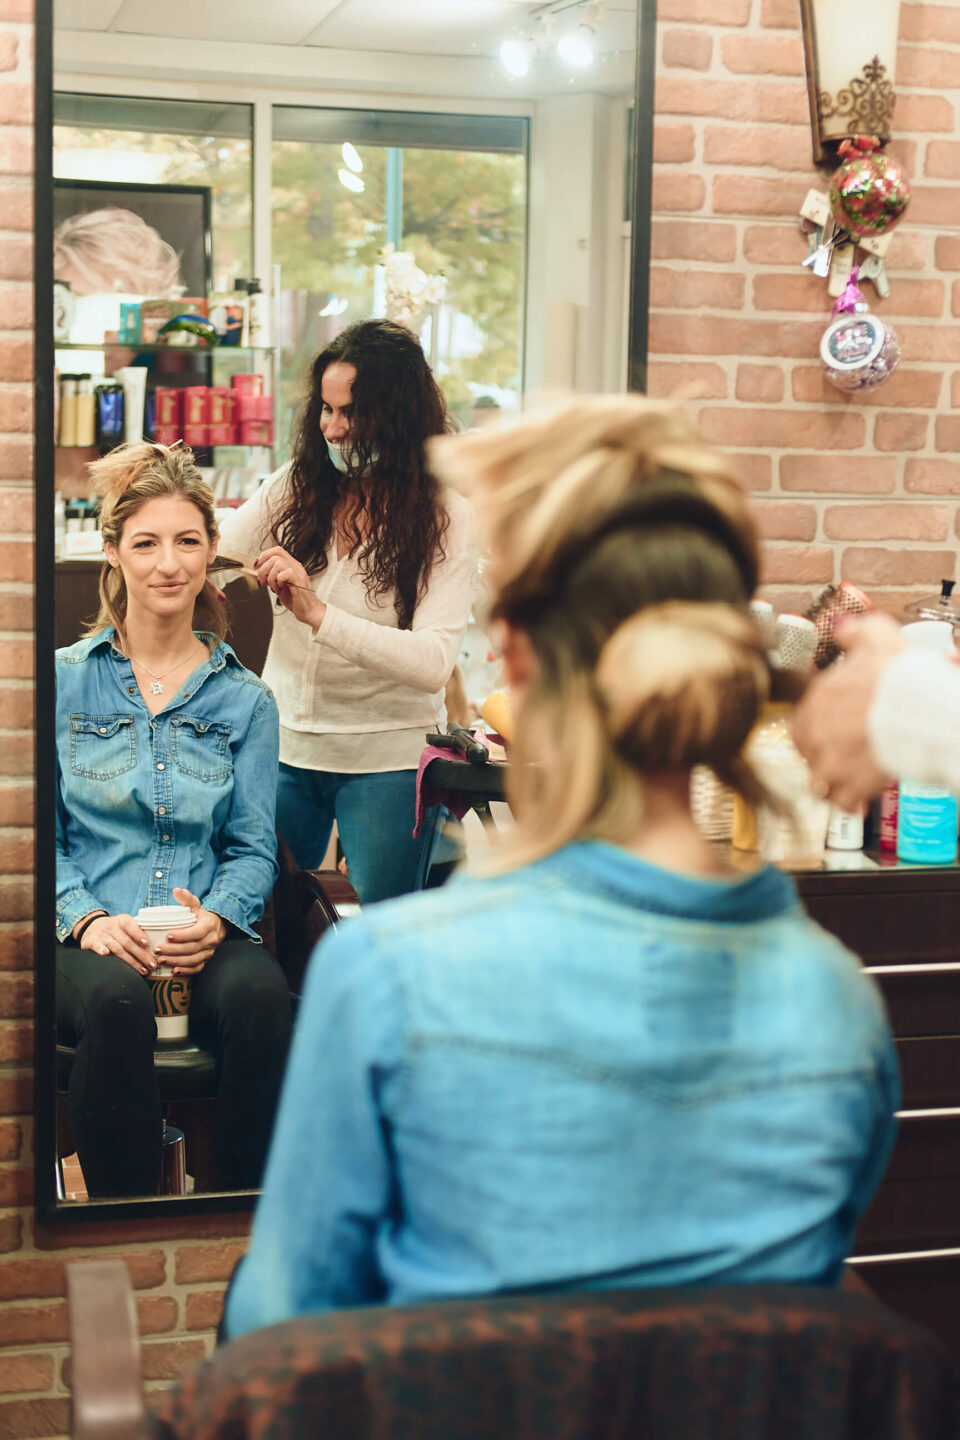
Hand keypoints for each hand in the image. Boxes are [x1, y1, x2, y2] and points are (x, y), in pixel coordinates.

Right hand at [77, 913, 155, 975]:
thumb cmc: (115, 930)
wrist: (91, 926)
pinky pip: (97, 946)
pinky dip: (101, 950)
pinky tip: (106, 954)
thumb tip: (155, 947)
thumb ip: (137, 933)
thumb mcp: (124, 926)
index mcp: (122, 920)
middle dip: (141, 955)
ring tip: (141, 969)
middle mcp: (111, 926)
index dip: (139, 934)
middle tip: (151, 965)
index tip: (147, 944)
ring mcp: (101, 934)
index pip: (131, 926)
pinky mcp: (91, 942)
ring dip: (130, 961)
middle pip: (127, 942)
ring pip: (117, 948)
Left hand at [155, 888, 227, 973]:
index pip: (196, 932)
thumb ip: (186, 898)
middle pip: (192, 948)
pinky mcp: (206, 960)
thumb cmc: (201, 916)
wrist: (216, 927)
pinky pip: (197, 968)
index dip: (182, 935)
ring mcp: (209, 952)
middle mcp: (211, 940)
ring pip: (193, 960)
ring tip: (161, 960)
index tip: (168, 936)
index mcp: (208, 926)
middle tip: (157, 950)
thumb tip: (176, 890)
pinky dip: (186, 971)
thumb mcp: (195, 905)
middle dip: (174, 950)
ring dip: (176, 961)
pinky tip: (174, 971)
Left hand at [255, 546, 325, 628]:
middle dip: (263, 569)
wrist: (309, 611)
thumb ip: (272, 577)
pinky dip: (278, 581)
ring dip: (270, 576)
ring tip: (273, 586)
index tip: (257, 565)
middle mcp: (296, 566)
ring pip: (278, 563)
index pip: (277, 550)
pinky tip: (281, 588)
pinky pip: (285, 573)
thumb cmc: (296, 600)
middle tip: (262, 581)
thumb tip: (260, 573)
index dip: (264, 555)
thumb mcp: (280, 585)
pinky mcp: (299, 581)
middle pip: (275, 556)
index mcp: (291, 565)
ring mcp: (298, 573)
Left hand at [793, 613, 902, 812]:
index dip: (820, 726)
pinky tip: (861, 796)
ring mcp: (829, 763)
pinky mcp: (848, 787)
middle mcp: (815, 733)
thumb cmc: (901, 677)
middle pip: (807, 752)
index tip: (837, 729)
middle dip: (824, 754)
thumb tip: (842, 626)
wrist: (923, 710)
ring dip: (834, 780)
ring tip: (853, 777)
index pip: (802, 719)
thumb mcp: (877, 637)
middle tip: (846, 753)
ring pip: (820, 780)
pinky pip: (841, 802)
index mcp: (816, 700)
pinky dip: (850, 801)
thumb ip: (855, 632)